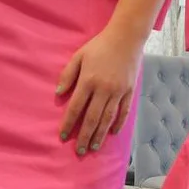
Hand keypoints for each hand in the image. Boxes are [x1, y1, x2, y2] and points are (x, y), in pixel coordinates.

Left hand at [57, 26, 140, 155]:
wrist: (126, 37)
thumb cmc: (99, 46)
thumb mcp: (78, 56)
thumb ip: (67, 75)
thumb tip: (58, 94)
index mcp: (88, 81)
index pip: (76, 108)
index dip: (68, 123)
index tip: (63, 136)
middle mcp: (103, 89)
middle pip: (91, 118)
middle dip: (84, 136)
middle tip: (79, 151)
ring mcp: (118, 91)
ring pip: (107, 119)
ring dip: (99, 134)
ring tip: (93, 147)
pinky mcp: (130, 91)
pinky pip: (123, 112)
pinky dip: (117, 123)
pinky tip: (112, 133)